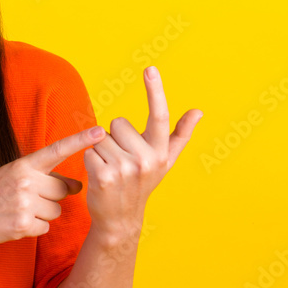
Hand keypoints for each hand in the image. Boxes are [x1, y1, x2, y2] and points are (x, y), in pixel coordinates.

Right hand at [0, 125, 106, 248]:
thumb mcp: (15, 176)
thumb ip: (46, 177)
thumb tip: (79, 186)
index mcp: (24, 164)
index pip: (57, 149)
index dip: (80, 140)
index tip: (100, 131)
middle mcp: (25, 181)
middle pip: (63, 189)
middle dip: (53, 196)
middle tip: (29, 198)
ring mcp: (24, 203)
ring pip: (57, 210)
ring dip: (44, 213)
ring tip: (20, 210)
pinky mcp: (23, 224)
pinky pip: (46, 227)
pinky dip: (35, 228)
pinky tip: (16, 223)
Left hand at [85, 65, 201, 240]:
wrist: (120, 219)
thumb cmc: (141, 183)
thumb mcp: (164, 161)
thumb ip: (180, 134)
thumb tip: (198, 111)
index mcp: (161, 152)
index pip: (160, 116)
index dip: (155, 91)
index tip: (150, 68)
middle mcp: (147, 160)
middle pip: (117, 123)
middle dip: (114, 138)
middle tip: (120, 160)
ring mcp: (126, 169)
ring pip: (101, 137)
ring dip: (100, 150)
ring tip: (110, 169)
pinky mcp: (104, 177)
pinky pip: (89, 151)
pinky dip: (89, 160)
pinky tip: (99, 176)